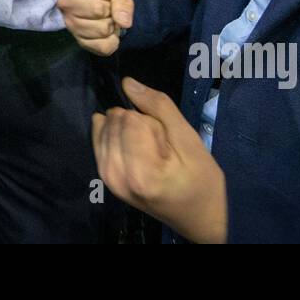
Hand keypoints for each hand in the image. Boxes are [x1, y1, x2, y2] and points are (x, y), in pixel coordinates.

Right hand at [57, 0, 132, 55]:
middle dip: (110, 10)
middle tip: (106, 9)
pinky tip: (107, 33)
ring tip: (105, 20)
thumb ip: (122, 2)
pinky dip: (112, 41)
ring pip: (103, 29)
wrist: (87, 8)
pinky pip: (104, 46)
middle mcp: (66, 4)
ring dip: (111, 25)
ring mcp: (70, 25)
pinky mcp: (80, 42)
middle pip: (99, 10)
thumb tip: (124, 23)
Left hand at [93, 77, 227, 243]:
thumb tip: (127, 82)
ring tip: (150, 153)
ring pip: (105, 127)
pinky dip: (115, 136)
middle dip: (138, 124)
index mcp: (139, 172)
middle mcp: (115, 176)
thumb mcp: (188, 140)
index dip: (152, 122)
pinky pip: (99, 140)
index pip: (130, 118)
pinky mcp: (105, 179)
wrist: (200, 217)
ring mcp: (107, 180)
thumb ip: (158, 108)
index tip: (167, 143)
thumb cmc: (201, 180)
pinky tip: (133, 148)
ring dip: (126, 131)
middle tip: (161, 148)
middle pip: (115, 120)